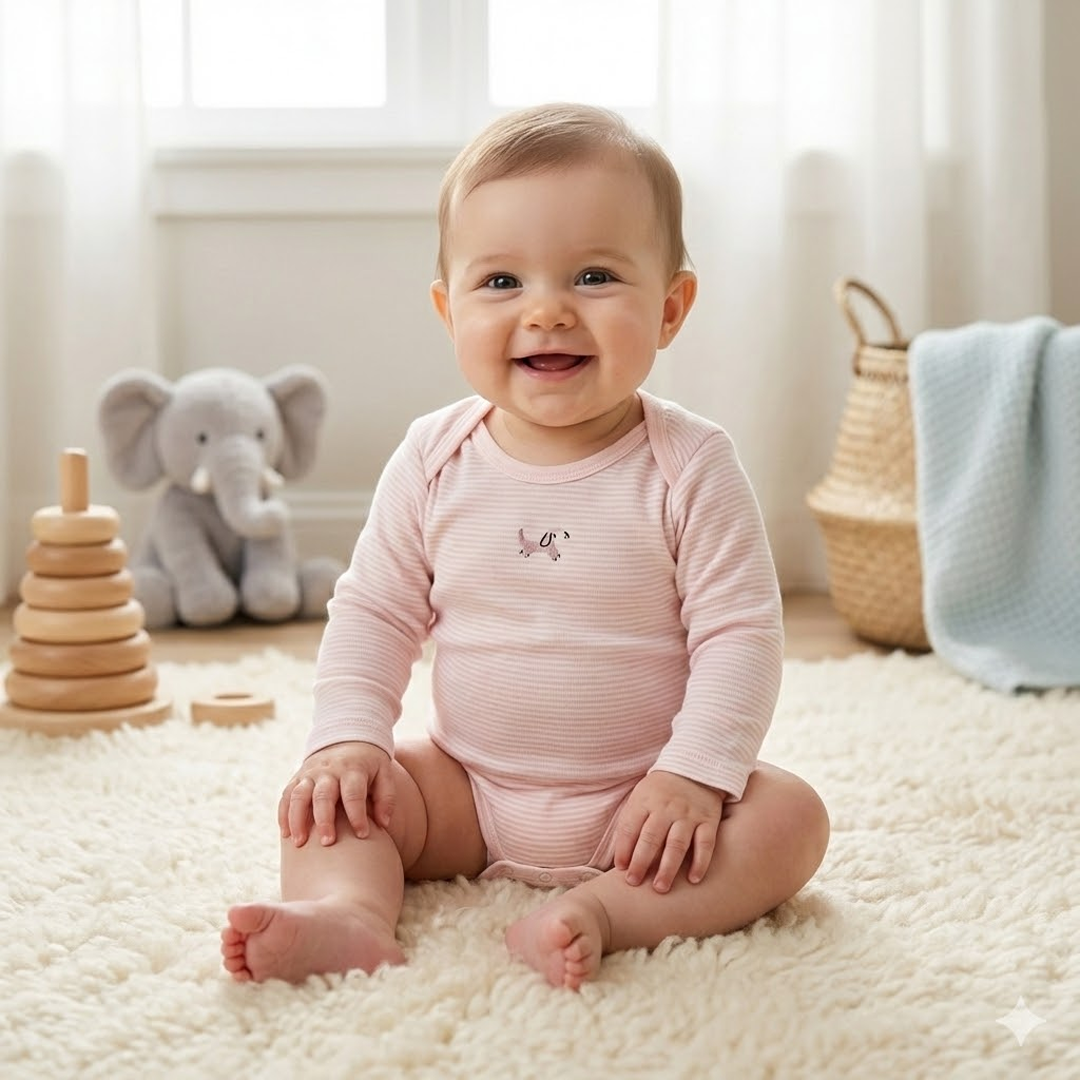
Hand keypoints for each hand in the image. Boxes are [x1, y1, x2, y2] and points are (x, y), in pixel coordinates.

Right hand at [278, 741, 395, 847]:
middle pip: (323, 795)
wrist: (348, 736)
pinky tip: (285, 834)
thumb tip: (383, 824)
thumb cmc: (369, 763)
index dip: (358, 815)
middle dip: (324, 820)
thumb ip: (386, 797)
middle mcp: (329, 770)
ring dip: (297, 819)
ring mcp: (310, 772)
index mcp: (353, 769)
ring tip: (299, 843)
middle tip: (328, 843)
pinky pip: (286, 795)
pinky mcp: (298, 776)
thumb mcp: (384, 773)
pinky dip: (284, 814)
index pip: (353, 793)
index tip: (363, 835)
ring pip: (299, 795)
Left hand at [613, 771, 725, 892]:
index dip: (623, 849)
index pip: (630, 827)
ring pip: (677, 844)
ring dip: (668, 868)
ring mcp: (688, 815)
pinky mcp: (708, 820)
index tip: (621, 869)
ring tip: (660, 888)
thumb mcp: (640, 797)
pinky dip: (700, 862)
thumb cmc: (660, 791)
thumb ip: (631, 823)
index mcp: (645, 801)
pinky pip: (705, 843)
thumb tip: (621, 859)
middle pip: (651, 838)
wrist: (694, 768)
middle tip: (635, 882)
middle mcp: (666, 808)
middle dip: (641, 862)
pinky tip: (694, 879)